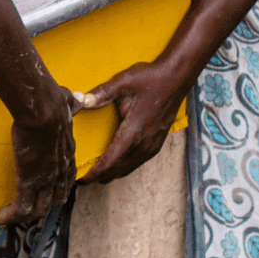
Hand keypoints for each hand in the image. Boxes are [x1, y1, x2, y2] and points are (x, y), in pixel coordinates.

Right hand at [0, 112, 75, 225]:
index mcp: (67, 154)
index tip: (46, 190)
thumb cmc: (53, 104)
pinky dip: (12, 216)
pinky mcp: (29, 181)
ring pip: (38, 208)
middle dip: (42, 206)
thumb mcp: (69, 104)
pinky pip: (22, 207)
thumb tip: (81, 98)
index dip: (57, 188)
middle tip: (27, 209)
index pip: (66, 179)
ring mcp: (46, 179)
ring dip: (24, 216)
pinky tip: (1, 217)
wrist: (43, 111)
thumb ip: (75, 104)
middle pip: (55, 199)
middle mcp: (60, 171)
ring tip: (10, 216)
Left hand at [74, 58, 194, 183]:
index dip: (96, 172)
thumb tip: (81, 100)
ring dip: (113, 173)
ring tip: (97, 175)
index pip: (111, 160)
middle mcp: (145, 142)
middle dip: (101, 176)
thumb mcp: (124, 82)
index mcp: (134, 131)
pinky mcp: (158, 142)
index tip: (81, 179)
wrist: (177, 77)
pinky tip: (117, 164)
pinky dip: (125, 167)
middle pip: (119, 169)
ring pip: (130, 167)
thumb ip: (102, 93)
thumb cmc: (151, 78)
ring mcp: (153, 144)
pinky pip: (138, 161)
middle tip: (83, 179)